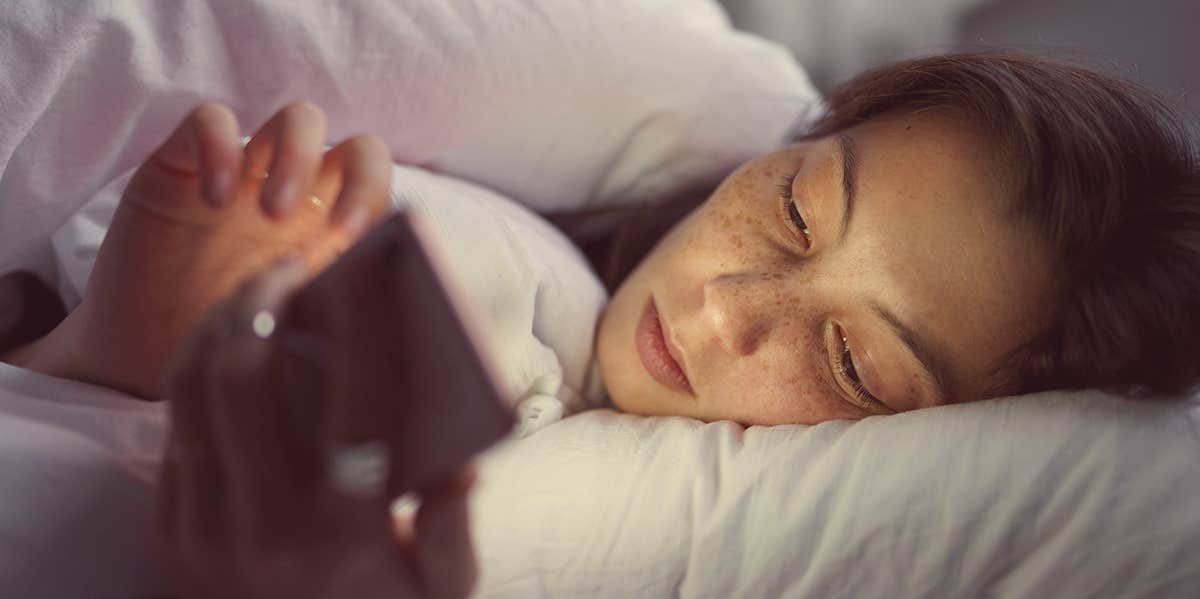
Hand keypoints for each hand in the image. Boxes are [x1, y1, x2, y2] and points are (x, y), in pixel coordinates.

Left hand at [155, 252, 477, 598]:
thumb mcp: (444, 589)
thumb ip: (456, 525)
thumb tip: (461, 457)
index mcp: (346, 532)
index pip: (358, 401)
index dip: (366, 319)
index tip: (372, 262)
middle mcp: (264, 527)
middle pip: (242, 373)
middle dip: (264, 297)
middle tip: (292, 261)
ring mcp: (205, 531)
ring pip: (190, 389)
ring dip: (219, 321)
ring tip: (256, 289)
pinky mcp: (171, 534)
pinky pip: (175, 429)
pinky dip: (199, 371)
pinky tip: (232, 347)